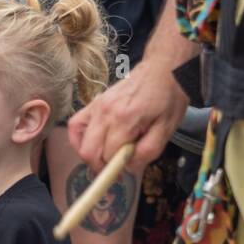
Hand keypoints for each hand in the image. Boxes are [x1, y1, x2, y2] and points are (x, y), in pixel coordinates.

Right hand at [68, 59, 187, 171]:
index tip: (124, 174)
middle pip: (89, 151)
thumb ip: (148, 151)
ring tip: (102, 159)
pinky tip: (90, 144)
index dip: (115, 169)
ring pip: (78, 140)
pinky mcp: (94, 103)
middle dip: (99, 167)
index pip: (108, 155)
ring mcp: (97, 106)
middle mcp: (105, 112)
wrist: (162, 69)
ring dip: (88, 155)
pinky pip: (75, 124)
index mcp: (125, 119)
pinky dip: (78, 139)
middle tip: (114, 171)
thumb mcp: (167, 128)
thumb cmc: (168, 98)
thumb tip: (129, 167)